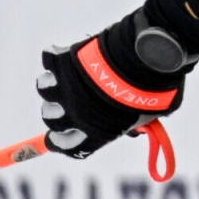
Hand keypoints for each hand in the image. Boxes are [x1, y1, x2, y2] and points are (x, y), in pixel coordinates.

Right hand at [37, 13, 186, 158]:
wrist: (145, 59)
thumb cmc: (154, 89)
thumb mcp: (149, 115)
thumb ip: (137, 123)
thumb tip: (137, 126)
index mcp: (93, 133)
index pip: (66, 146)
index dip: (62, 139)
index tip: (63, 132)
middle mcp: (73, 116)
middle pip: (51, 119)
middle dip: (59, 109)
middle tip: (72, 97)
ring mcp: (64, 90)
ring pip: (45, 90)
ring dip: (57, 81)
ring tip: (75, 73)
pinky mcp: (60, 65)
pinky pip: (49, 62)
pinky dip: (56, 56)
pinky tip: (71, 52)